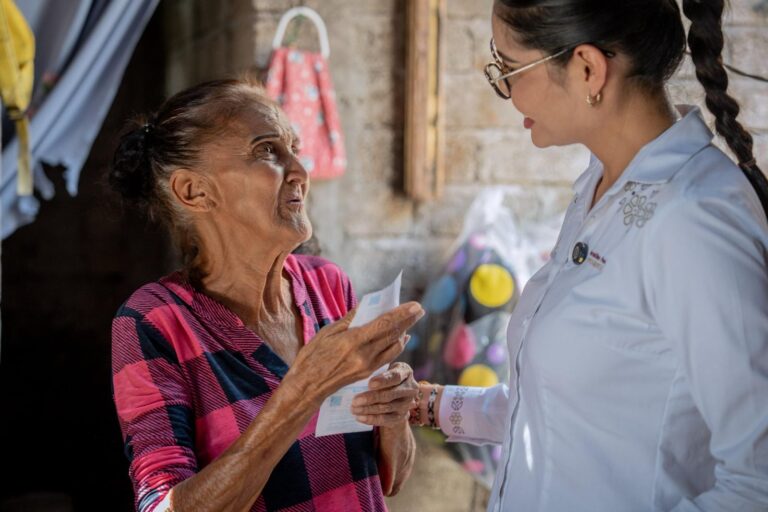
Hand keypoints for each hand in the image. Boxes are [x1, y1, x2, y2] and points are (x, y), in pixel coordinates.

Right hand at [288, 302, 423, 402]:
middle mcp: (364, 355)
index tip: (415, 305)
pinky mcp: (367, 373)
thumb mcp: (327, 333)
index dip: (402, 314)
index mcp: (352, 341)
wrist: (307, 385)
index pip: (384, 324)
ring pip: (393, 347)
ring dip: (405, 332)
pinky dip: (397, 346)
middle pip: (393, 335)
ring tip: (412, 320)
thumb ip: (348, 320)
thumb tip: (365, 307)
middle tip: (419, 309)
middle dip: (408, 321)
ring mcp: (367, 366)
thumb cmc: (312, 356)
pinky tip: (401, 338)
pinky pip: (388, 357)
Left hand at [351, 362, 418, 426]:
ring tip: (353, 409)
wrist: (396, 394)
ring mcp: (406, 404)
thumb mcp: (383, 368)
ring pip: (386, 408)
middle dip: (371, 398)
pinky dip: (371, 419)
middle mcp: (410, 389)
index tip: (370, 384)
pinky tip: (359, 417)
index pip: (396, 377)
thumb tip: (357, 376)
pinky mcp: (401, 416)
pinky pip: (386, 420)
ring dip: (368, 410)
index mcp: (405, 372)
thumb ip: (375, 371)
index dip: (383, 381)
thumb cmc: (385, 376)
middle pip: (390, 395)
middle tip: (355, 400)